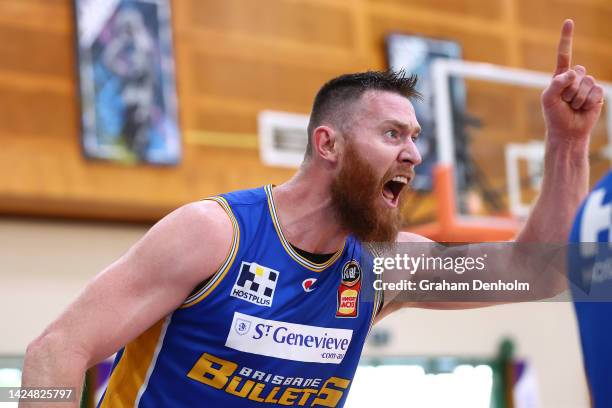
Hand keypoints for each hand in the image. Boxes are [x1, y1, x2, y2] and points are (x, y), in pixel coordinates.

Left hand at [541, 19, 603, 141]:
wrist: (567, 131)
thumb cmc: (554, 115)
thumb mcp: (548, 99)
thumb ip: (556, 84)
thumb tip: (571, 73)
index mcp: (560, 76)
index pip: (564, 54)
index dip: (567, 38)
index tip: (569, 22)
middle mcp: (574, 78)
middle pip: (577, 72)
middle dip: (569, 89)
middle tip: (565, 102)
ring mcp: (586, 85)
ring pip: (586, 83)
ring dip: (577, 98)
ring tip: (573, 106)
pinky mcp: (597, 94)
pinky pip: (595, 92)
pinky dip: (587, 102)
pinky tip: (583, 108)